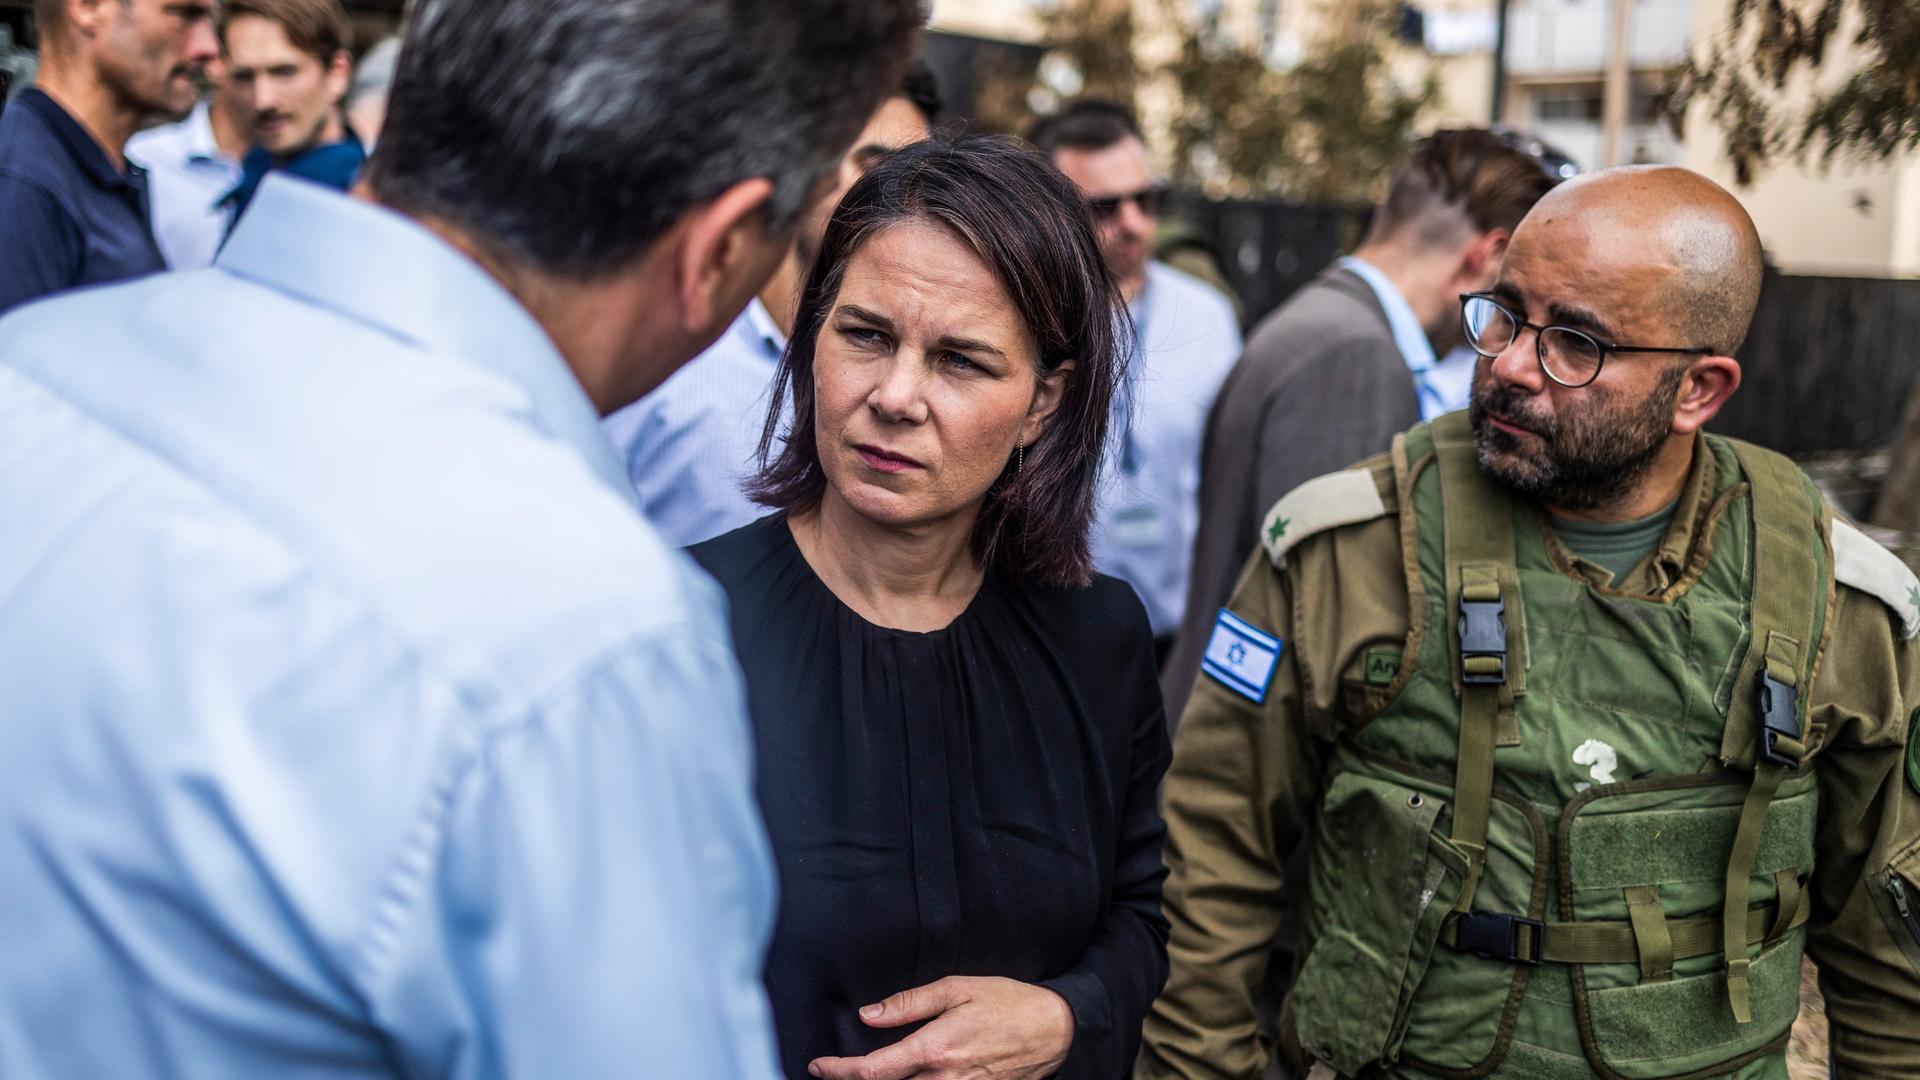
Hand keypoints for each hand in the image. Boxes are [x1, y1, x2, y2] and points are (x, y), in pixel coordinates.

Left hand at [807, 975, 1074, 1079]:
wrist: (1055, 1030)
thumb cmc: (1007, 1003)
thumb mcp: (957, 989)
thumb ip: (909, 1004)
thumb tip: (869, 1015)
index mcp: (934, 1049)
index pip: (872, 1071)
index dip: (839, 1071)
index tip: (819, 1066)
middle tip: (831, 1074)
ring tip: (861, 1076)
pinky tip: (901, 1079)